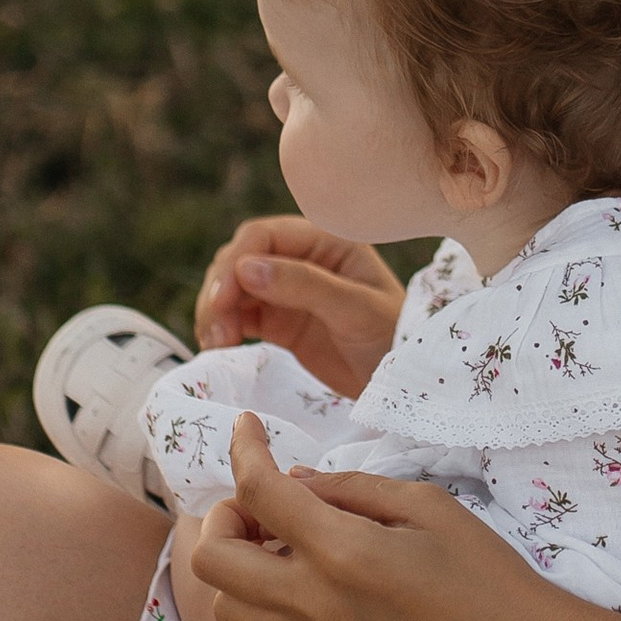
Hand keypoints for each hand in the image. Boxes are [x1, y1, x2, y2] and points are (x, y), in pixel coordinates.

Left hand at [188, 416, 577, 620]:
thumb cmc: (488, 574)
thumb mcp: (428, 506)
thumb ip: (351, 488)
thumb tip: (292, 480)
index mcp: (344, 551)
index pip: (257, 490)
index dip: (243, 448)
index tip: (246, 429)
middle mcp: (316, 607)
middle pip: (212, 558)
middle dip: (224, 517)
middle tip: (262, 506)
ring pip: (226, 608)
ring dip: (240, 570)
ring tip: (284, 553)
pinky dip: (257, 620)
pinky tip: (294, 600)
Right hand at [193, 213, 405, 396]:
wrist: (404, 383)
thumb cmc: (393, 338)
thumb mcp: (356, 309)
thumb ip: (304, 285)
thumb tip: (245, 267)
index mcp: (326, 240)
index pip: (263, 236)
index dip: (236, 261)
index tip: (223, 298)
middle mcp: (302, 258)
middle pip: (241, 259)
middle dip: (221, 290)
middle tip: (216, 330)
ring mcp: (288, 290)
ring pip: (234, 288)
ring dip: (216, 311)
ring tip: (216, 344)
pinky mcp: (279, 321)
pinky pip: (239, 316)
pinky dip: (223, 327)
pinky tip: (218, 347)